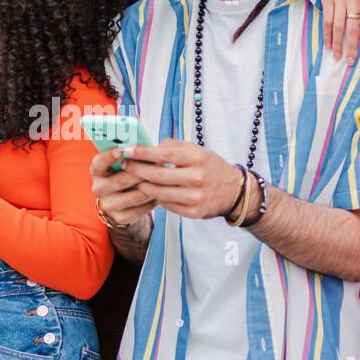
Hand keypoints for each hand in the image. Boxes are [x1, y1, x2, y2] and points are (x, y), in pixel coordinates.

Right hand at [88, 147, 156, 226]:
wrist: (126, 199)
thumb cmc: (128, 173)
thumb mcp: (127, 161)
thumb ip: (134, 153)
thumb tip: (155, 146)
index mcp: (97, 170)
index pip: (100, 162)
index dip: (109, 156)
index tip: (121, 150)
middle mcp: (98, 187)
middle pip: (121, 180)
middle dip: (142, 172)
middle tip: (158, 165)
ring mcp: (107, 204)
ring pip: (133, 196)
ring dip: (150, 188)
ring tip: (163, 180)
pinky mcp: (118, 217)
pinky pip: (139, 210)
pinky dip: (151, 202)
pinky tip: (157, 195)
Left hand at [115, 139, 241, 219]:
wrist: (234, 192)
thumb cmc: (210, 167)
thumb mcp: (198, 151)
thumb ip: (175, 146)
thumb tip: (151, 147)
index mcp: (197, 158)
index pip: (164, 153)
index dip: (142, 152)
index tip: (126, 149)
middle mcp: (197, 177)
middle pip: (157, 175)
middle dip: (136, 169)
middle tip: (124, 164)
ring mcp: (196, 197)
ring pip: (159, 192)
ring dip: (142, 185)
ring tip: (134, 179)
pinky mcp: (194, 212)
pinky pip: (167, 205)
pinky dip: (156, 198)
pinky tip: (150, 191)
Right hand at [315, 0, 359, 63]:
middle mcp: (354, 1)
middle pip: (352, 28)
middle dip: (352, 47)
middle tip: (351, 62)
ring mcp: (339, 1)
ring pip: (338, 27)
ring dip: (337, 43)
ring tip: (338, 57)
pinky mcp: (328, 1)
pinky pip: (327, 21)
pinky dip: (327, 34)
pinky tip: (328, 45)